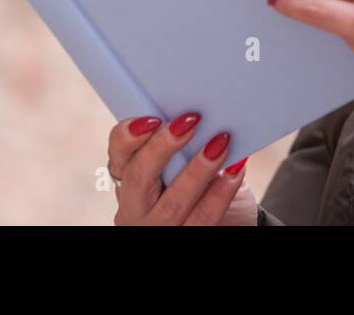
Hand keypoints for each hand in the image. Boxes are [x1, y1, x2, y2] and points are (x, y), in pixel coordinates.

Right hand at [108, 113, 256, 224]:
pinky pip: (203, 218)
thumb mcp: (181, 161)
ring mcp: (157, 227)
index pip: (118, 150)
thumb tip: (196, 115)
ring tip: (220, 144)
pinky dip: (221, 192)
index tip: (154, 117)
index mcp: (126, 175)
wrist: (227, 219)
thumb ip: (180, 143)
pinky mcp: (186, 238)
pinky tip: (235, 170)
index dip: (130, 135)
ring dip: (198, 170)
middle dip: (163, 148)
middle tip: (191, 122)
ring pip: (172, 203)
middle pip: (138, 177)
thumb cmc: (198, 181)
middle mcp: (133, 205)